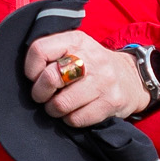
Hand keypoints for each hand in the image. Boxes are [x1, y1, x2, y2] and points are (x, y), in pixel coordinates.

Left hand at [25, 30, 149, 127]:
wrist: (133, 78)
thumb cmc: (93, 65)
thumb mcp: (76, 48)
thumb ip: (52, 53)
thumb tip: (26, 75)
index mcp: (76, 40)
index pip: (40, 49)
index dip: (30, 69)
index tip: (34, 77)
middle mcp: (91, 58)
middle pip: (50, 78)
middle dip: (40, 93)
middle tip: (43, 97)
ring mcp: (103, 80)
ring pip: (61, 103)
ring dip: (54, 110)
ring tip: (58, 107)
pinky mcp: (111, 102)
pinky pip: (76, 119)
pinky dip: (70, 120)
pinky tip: (74, 113)